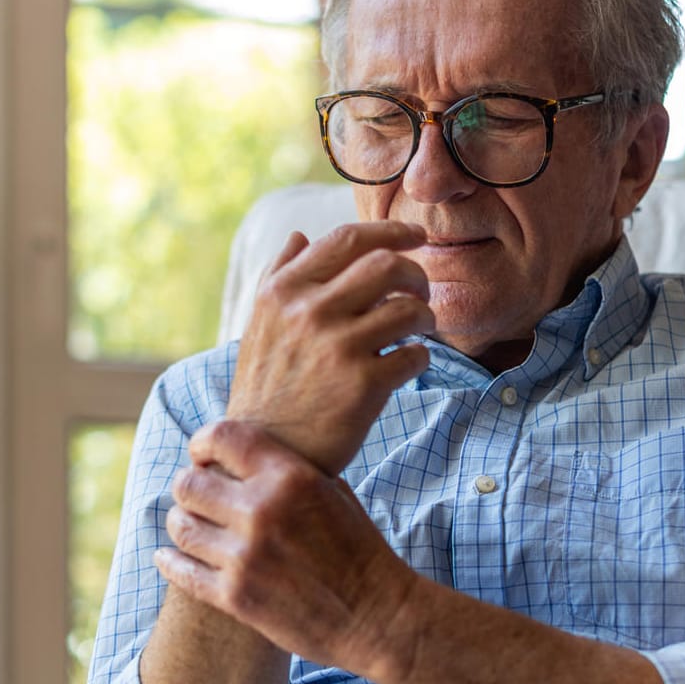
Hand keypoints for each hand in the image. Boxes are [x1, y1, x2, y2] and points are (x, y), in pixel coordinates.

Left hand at [154, 419, 423, 679]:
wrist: (377, 616)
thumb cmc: (361, 551)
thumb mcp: (335, 493)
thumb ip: (290, 471)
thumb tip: (249, 454)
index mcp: (290, 477)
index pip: (222, 438)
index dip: (203, 443)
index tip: (202, 455)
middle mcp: (262, 511)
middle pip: (190, 483)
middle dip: (188, 487)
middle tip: (194, 496)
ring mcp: (245, 556)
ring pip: (181, 526)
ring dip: (181, 523)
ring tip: (187, 525)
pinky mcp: (235, 597)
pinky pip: (182, 571)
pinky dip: (170, 561)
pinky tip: (168, 557)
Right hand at [227, 221, 433, 475]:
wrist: (265, 452)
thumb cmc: (267, 387)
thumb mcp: (259, 324)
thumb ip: (278, 275)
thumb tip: (299, 235)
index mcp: (284, 291)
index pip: (348, 239)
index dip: (391, 231)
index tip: (417, 236)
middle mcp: (309, 312)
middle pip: (387, 265)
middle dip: (415, 275)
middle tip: (420, 292)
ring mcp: (338, 347)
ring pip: (408, 309)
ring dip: (425, 317)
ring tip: (419, 330)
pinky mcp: (363, 385)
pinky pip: (416, 354)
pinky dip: (421, 356)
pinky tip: (408, 365)